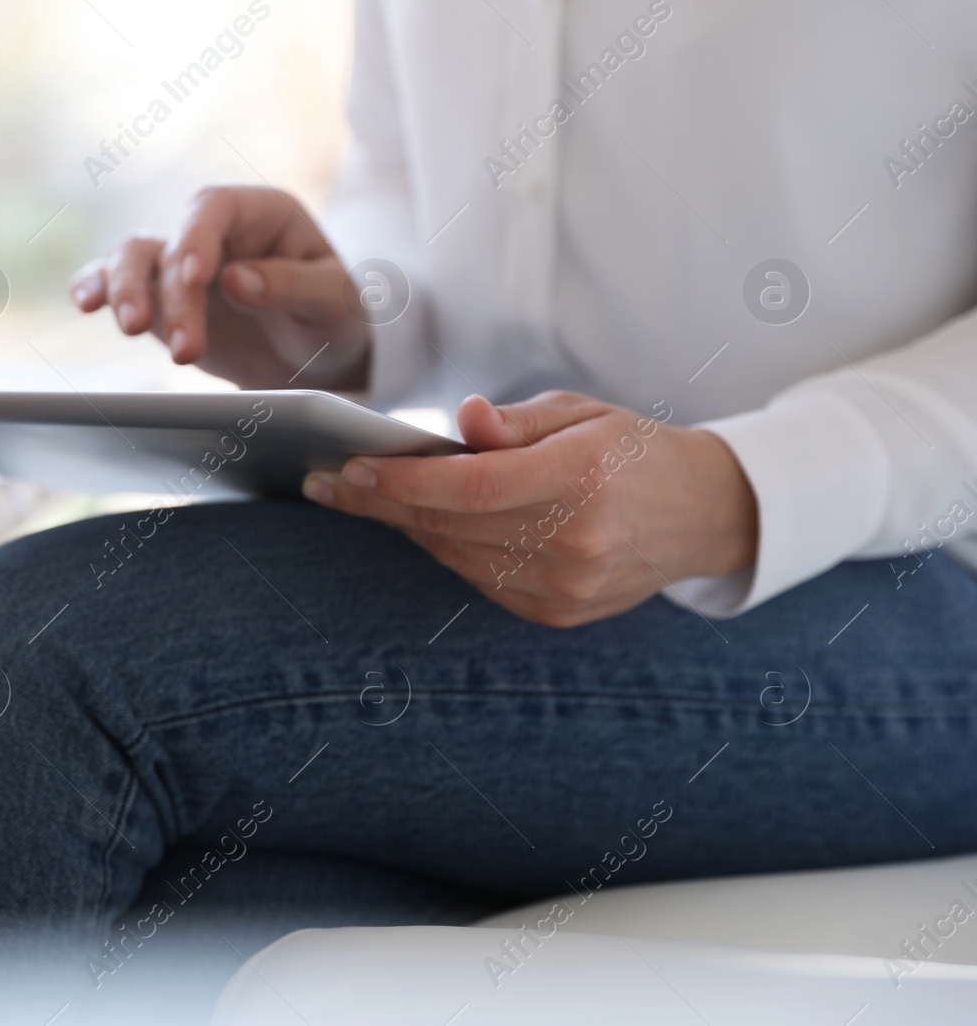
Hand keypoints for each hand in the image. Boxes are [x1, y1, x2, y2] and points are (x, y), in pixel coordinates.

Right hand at [69, 185, 371, 390]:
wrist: (321, 357)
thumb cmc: (337, 316)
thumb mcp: (334, 301)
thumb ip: (291, 286)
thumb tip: (237, 280)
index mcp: (261, 213)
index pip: (216, 208)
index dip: (198, 237)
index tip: (195, 277)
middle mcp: (214, 231)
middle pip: (169, 241)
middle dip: (168, 291)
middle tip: (184, 346)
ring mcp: (180, 264)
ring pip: (134, 258)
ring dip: (126, 291)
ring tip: (133, 329)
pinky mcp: (159, 298)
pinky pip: (117, 284)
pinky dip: (97, 289)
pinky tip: (87, 302)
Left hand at [301, 392, 758, 626]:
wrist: (703, 515)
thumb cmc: (633, 450)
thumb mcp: (583, 413)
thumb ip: (516, 422)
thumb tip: (463, 421)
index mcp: (584, 478)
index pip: (472, 486)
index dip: (403, 482)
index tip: (350, 468)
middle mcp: (576, 541)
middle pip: (451, 525)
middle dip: (381, 504)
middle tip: (325, 482)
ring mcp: (567, 587)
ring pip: (456, 556)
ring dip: (403, 527)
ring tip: (356, 497)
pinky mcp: (557, 613)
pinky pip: (477, 579)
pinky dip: (443, 549)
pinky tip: (415, 524)